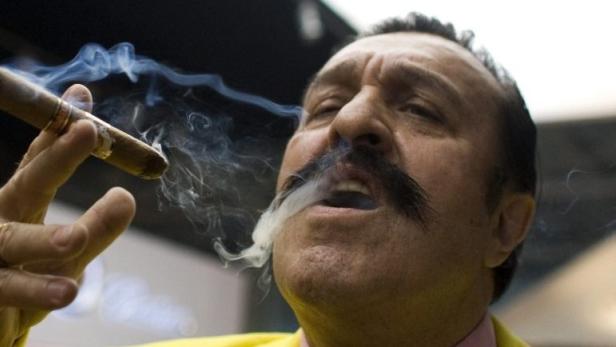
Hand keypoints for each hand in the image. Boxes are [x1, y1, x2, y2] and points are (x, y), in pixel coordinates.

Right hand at [0, 85, 135, 345]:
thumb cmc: (32, 277)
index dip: (61, 132)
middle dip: (56, 157)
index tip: (83, 100)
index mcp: (19, 206)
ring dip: (44, 238)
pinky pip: (7, 291)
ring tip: (76, 238)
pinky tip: (66, 291)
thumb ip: (97, 225)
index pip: (38, 163)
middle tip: (88, 130)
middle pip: (26, 184)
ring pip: (11, 240)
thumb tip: (127, 194)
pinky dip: (35, 290)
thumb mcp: (70, 252)